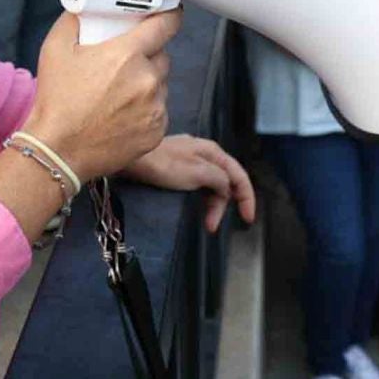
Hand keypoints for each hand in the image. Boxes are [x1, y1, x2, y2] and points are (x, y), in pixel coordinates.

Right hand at [24, 9, 179, 182]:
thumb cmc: (57, 101)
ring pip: (160, 85)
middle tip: (123, 64)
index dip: (170, 16)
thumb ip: (74, 21)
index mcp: (126, 54)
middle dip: (147, 56)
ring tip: (118, 94)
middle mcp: (147, 79)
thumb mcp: (55, 49)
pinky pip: (159, 111)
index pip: (165, 25)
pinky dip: (147, 110)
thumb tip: (86, 11)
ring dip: (147, 84)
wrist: (59, 150)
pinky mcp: (157, 131)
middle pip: (162, 56)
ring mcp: (155, 108)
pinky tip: (123, 114)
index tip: (170, 14)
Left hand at [123, 134, 256, 232]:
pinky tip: (195, 208)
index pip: (239, 175)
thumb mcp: (197, 172)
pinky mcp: (176, 167)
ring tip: (205, 223)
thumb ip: (219, 179)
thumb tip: (228, 187)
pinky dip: (200, 199)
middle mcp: (204, 153)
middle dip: (223, 205)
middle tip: (212, 227)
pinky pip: (197, 185)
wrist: (131, 158)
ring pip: (210, 185)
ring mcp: (189, 159)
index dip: (247, 198)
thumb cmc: (164, 165)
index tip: (247, 220)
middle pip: (224, 182)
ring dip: (211, 205)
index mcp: (212, 152)